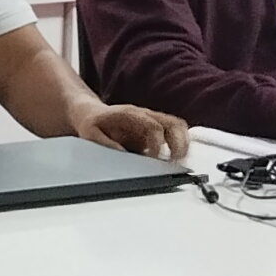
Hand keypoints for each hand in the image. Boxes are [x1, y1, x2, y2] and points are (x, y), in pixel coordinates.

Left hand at [70, 98, 186, 158]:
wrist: (91, 113)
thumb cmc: (93, 123)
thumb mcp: (91, 134)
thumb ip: (106, 144)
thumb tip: (122, 156)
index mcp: (130, 114)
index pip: (152, 126)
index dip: (157, 144)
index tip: (155, 159)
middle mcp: (145, 114)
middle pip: (173, 123)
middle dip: (179, 143)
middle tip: (177, 162)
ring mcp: (153, 119)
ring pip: (178, 126)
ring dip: (184, 144)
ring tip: (181, 162)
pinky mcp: (157, 127)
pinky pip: (176, 132)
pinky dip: (182, 144)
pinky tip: (178, 158)